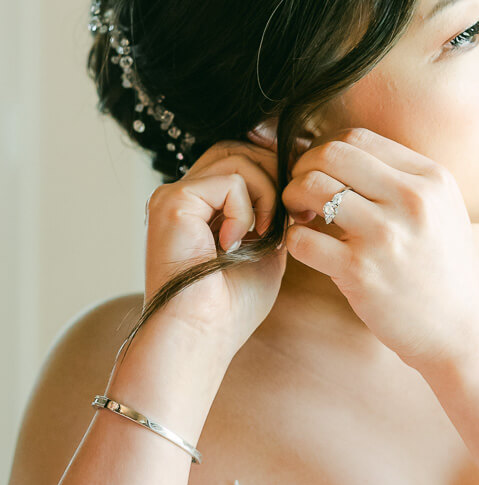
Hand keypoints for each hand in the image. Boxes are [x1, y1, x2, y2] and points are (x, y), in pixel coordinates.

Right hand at [143, 133, 307, 355]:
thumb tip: (296, 185)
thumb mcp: (266, 251)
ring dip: (266, 194)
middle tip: (293, 216)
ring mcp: (175, 195)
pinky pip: (230, 181)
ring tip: (263, 234)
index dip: (276, 173)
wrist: (202, 335)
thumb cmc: (231, 307)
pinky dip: (246, 210)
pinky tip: (234, 243)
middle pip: (240, 148)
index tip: (301, 209)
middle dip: (276, 177)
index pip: (242, 159)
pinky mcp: (173, 201)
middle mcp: (185, 195)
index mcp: (202, 206)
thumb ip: (274, 215)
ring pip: (238, 158)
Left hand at [280, 127, 478, 369]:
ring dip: (293, 198)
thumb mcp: (442, 210)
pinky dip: (293, 239)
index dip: (326, 148)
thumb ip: (403, 178)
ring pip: (311, 188)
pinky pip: (302, 239)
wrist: (463, 330)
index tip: (320, 170)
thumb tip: (341, 154)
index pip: (358, 137)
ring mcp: (385, 236)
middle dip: (303, 167)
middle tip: (301, 190)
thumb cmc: (445, 269)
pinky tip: (307, 246)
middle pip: (330, 154)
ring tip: (302, 216)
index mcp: (431, 179)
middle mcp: (411, 200)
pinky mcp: (360, 272)